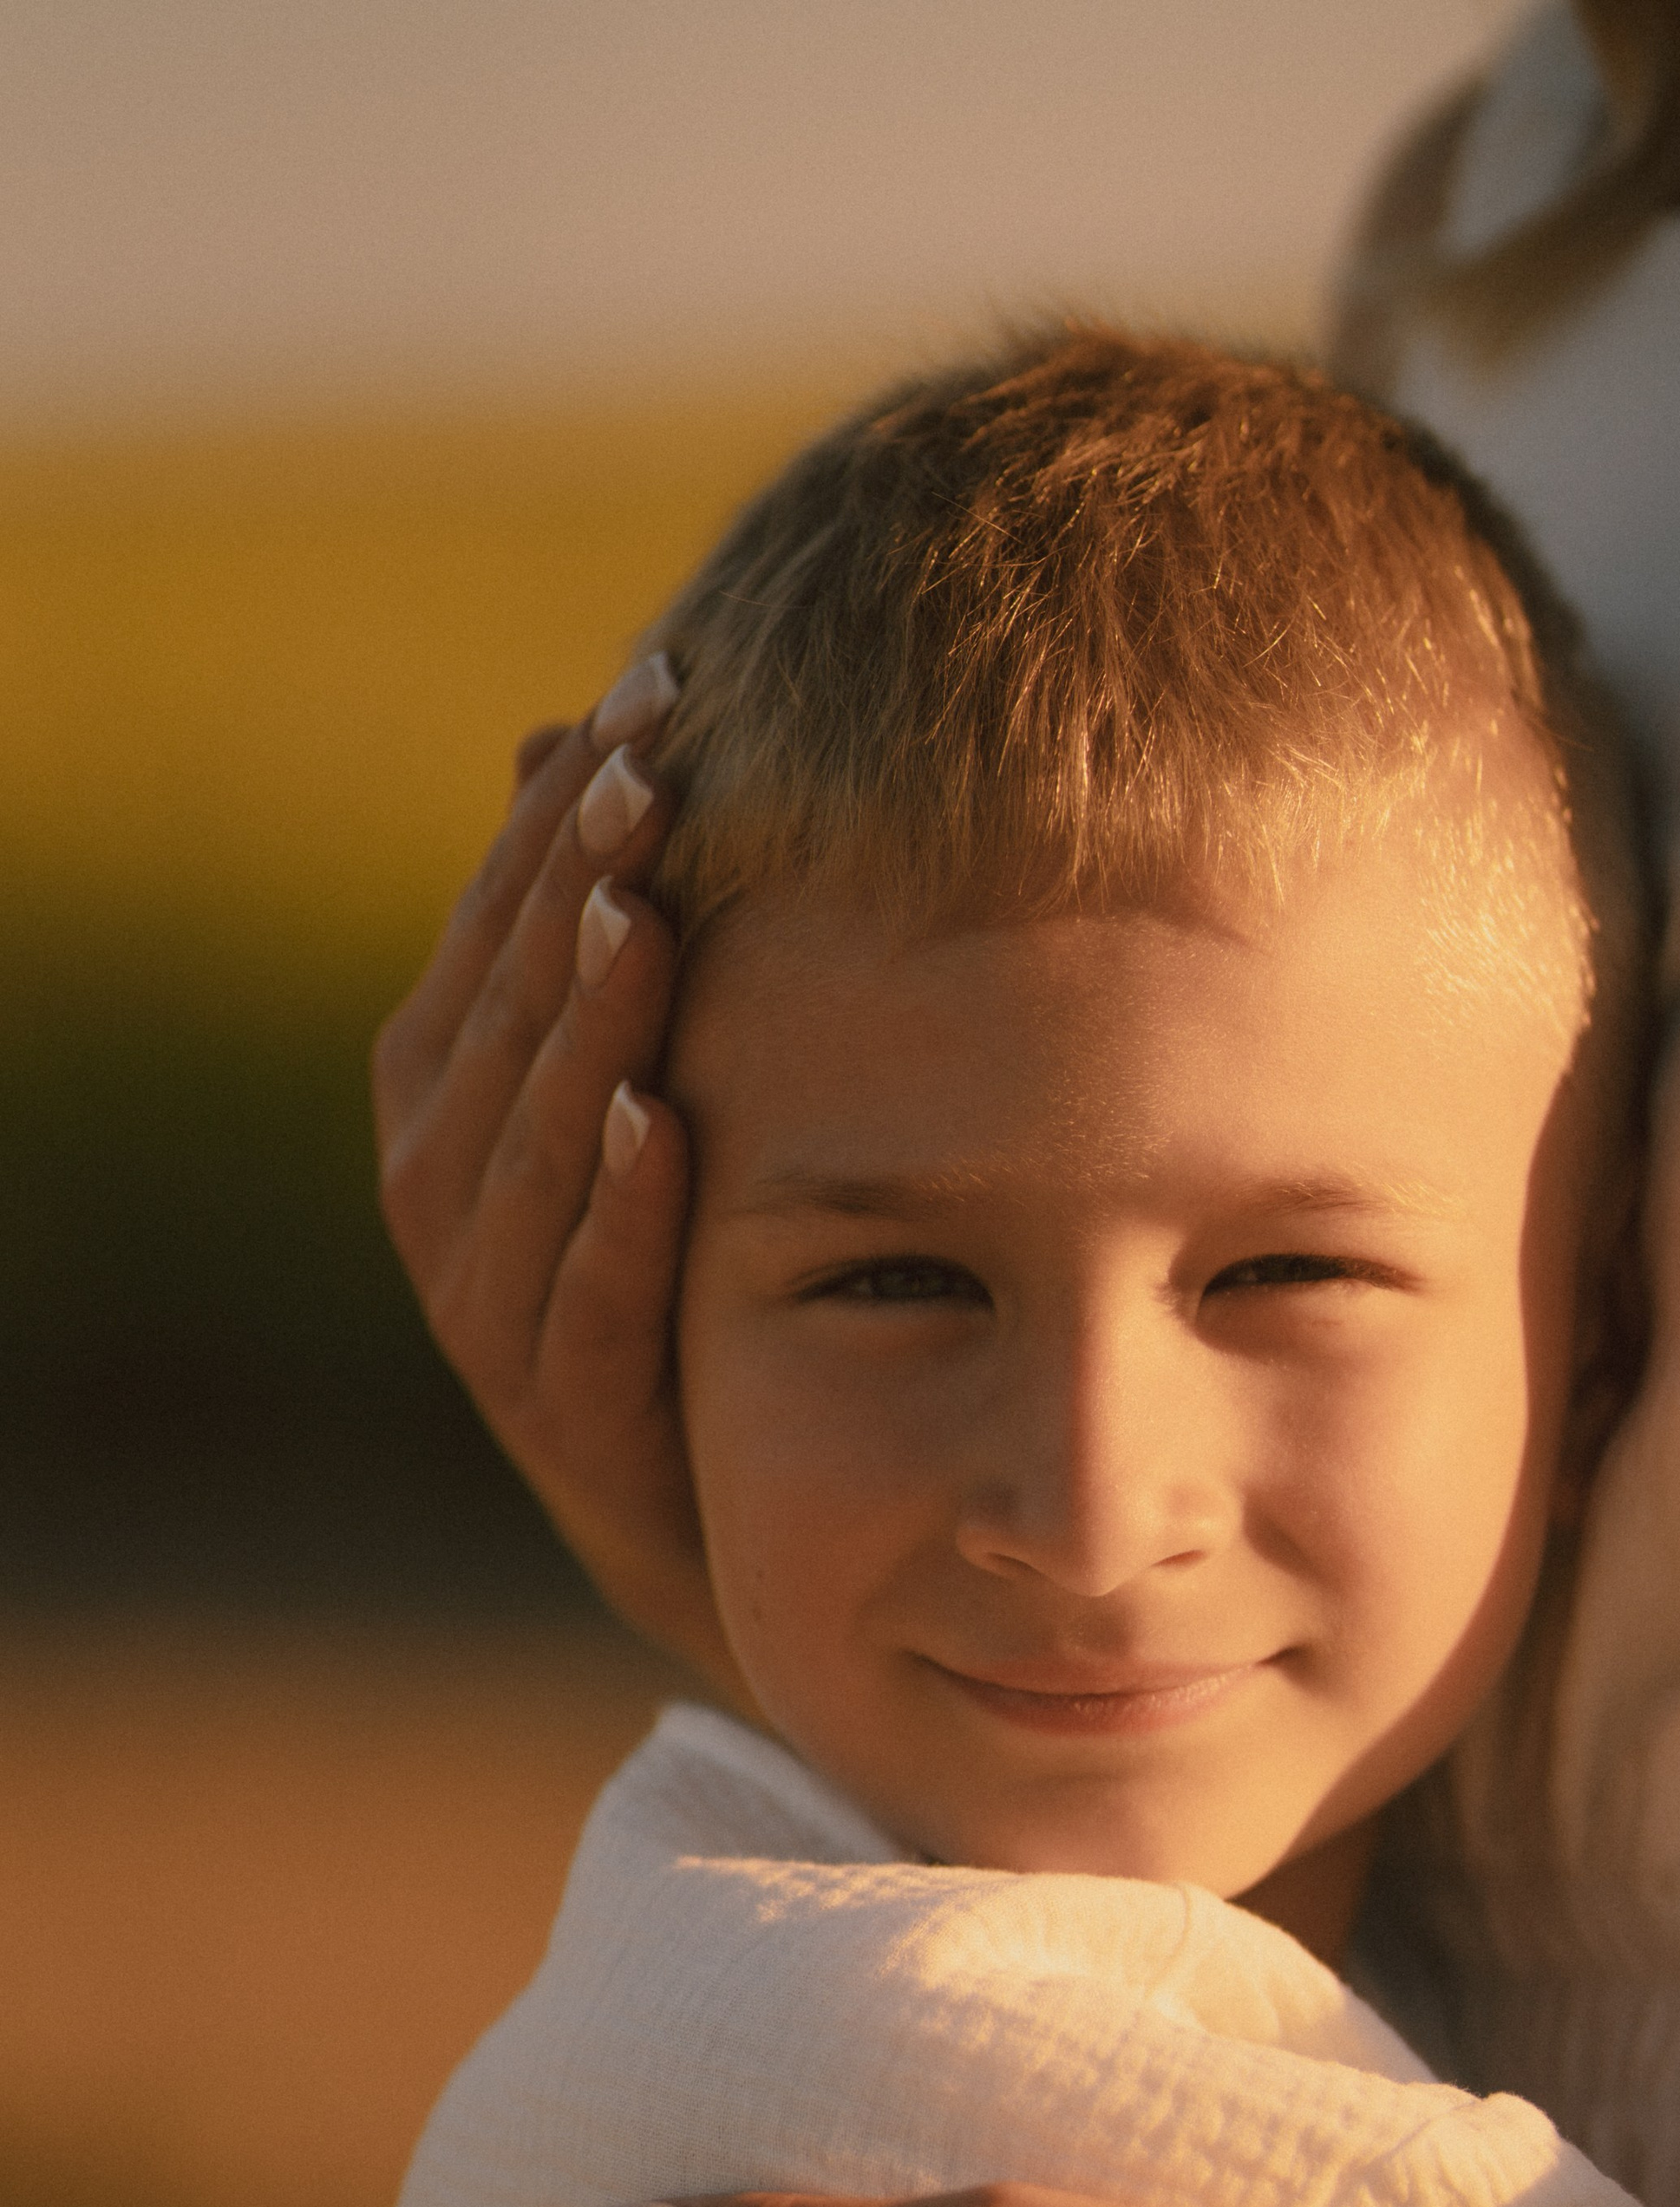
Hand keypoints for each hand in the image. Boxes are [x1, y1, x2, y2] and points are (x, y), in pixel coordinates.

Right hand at [373, 663, 744, 1693]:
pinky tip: (656, 1114)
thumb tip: (558, 729)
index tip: (661, 687)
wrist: (696, 1498)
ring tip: (640, 910)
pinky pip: (583, 1281)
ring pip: (531, 1134)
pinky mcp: (557, 1396)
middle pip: (509, 1005)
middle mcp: (435, 1180)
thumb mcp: (631, 1080)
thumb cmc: (670, 1253)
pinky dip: (615, 1198)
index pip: (500, 915)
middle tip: (657, 765)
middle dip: (579, 880)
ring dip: (585, 1021)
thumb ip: (589, 933)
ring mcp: (483, 1295)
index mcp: (439, 1085)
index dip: (571, 805)